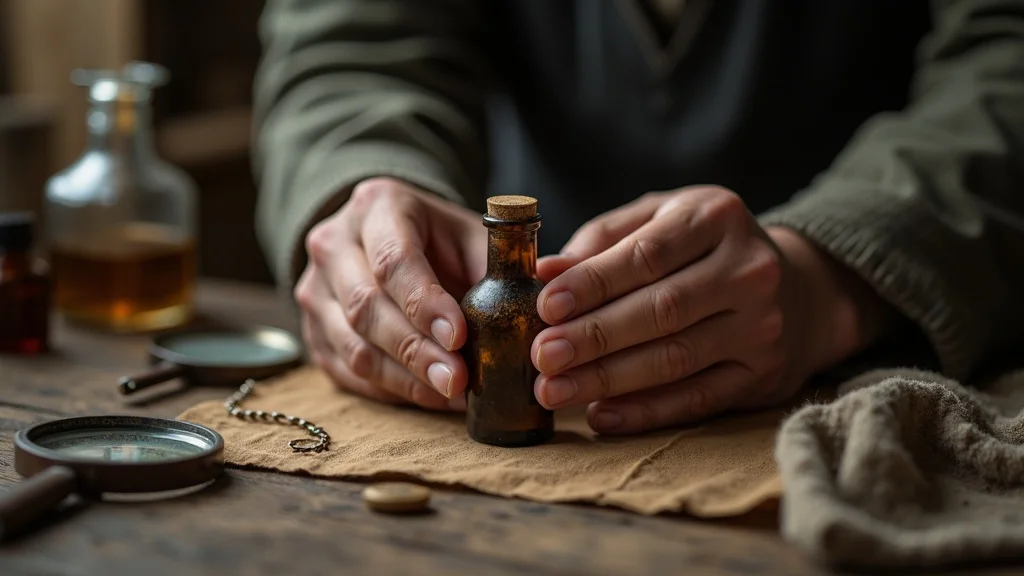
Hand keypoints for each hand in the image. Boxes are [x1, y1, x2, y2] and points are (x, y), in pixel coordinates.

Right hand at [295, 177, 484, 409]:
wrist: (390, 236)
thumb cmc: (443, 240)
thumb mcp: (474, 235)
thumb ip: (501, 265)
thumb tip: (539, 308)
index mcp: (377, 206)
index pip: (394, 260)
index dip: (425, 303)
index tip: (460, 337)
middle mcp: (334, 244)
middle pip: (368, 307)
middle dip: (417, 351)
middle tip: (460, 380)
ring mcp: (315, 289)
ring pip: (353, 345)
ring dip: (405, 378)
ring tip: (451, 395)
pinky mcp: (313, 330)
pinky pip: (347, 371)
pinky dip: (390, 390)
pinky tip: (429, 397)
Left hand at [531, 186, 892, 433]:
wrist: (798, 288)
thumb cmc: (703, 248)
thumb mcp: (660, 220)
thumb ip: (603, 240)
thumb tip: (543, 271)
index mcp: (717, 217)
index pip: (647, 254)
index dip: (594, 281)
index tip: (546, 304)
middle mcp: (748, 269)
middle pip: (661, 309)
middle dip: (594, 337)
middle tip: (541, 356)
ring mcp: (761, 325)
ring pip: (675, 358)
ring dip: (608, 379)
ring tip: (554, 390)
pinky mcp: (762, 373)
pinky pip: (697, 399)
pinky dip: (645, 411)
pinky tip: (602, 414)